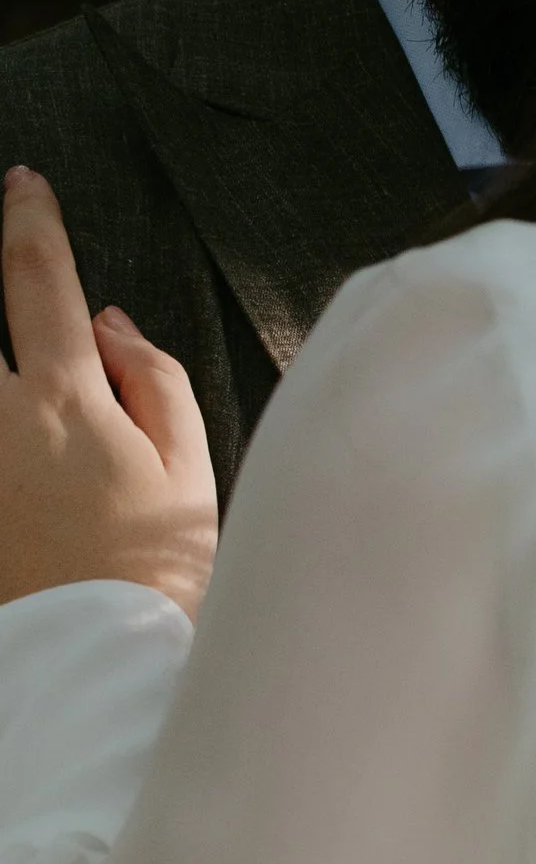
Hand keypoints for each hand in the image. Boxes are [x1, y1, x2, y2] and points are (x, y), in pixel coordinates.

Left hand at [0, 168, 214, 617]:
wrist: (104, 676)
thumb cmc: (161, 582)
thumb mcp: (190, 476)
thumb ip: (154, 382)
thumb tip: (108, 322)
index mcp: (63, 400)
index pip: (36, 277)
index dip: (29, 220)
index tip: (24, 187)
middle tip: (7, 266)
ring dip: (3, 368)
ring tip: (31, 386)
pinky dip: (6, 425)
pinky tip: (20, 430)